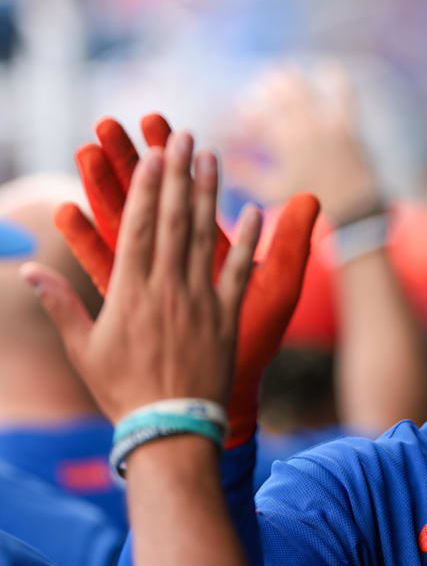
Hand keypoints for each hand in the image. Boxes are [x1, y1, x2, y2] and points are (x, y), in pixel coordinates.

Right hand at [57, 115, 319, 445]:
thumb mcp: (84, 349)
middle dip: (178, 175)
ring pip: (205, 237)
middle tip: (183, 135)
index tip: (151, 153)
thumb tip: (32, 269)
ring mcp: (200, 301)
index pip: (137, 227)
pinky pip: (239, 272)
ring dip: (209, 194)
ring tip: (211, 156)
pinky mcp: (227, 316)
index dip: (144, 187)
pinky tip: (254, 208)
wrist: (171, 430)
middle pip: (172, 220)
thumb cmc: (122, 391)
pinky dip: (249, 240)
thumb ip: (62, 304)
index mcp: (130, 293)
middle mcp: (167, 289)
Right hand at [231, 65, 381, 225]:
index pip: (255, 117)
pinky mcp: (346, 121)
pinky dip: (333, 77)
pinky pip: (343, 89)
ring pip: (300, 84)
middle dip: (260, 92)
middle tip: (255, 98)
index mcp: (284, 142)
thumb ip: (247, 174)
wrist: (356, 208)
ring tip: (277, 81)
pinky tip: (325, 71)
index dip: (242, 116)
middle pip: (274, 92)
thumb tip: (223, 159)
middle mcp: (305, 125)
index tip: (238, 120)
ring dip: (285, 78)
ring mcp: (327, 120)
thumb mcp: (274, 191)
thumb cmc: (311, 200)